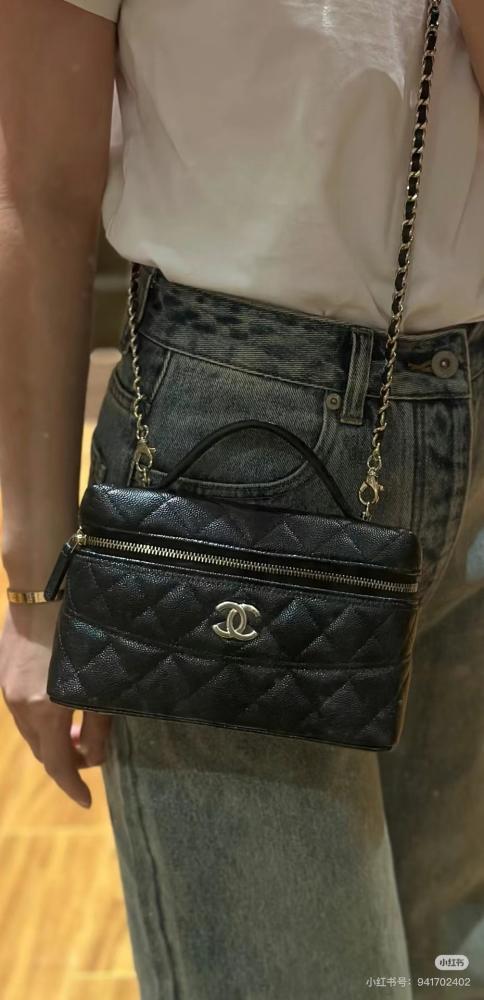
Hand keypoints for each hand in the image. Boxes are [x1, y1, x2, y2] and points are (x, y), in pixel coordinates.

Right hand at [0, 601, 111, 807]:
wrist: (43, 585)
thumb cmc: (82, 628)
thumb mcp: (100, 679)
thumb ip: (98, 722)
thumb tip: (95, 757)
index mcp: (46, 710)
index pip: (57, 765)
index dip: (73, 786)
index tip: (87, 800)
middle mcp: (20, 704)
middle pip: (40, 750)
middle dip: (63, 760)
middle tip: (88, 755)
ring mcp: (7, 687)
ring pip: (29, 729)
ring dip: (50, 737)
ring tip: (75, 728)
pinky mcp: (4, 670)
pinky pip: (21, 706)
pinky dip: (39, 716)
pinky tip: (57, 700)